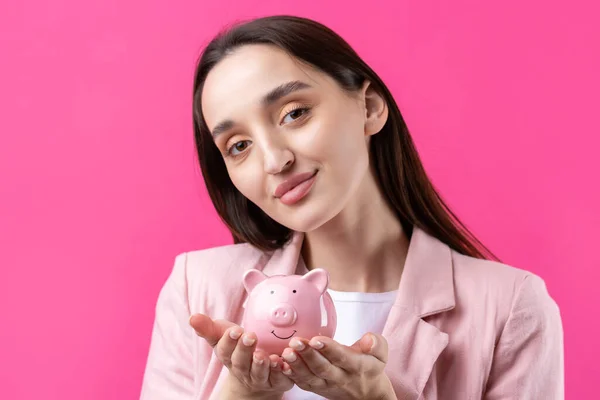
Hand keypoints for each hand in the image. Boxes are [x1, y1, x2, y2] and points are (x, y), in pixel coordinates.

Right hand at [189, 313, 292, 399]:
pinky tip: (282, 362)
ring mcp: (260, 378)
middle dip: (244, 350)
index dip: (229, 341)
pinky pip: (280, 378)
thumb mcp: (224, 337)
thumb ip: (210, 328)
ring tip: (263, 354)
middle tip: (250, 336)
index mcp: (229, 357)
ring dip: (261, 364)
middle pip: (241, 362)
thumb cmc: (238, 351)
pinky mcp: (278, 382)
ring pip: (259, 373)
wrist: (256, 380)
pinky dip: (281, 371)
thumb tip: (192, 317)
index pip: (225, 351)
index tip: (234, 330)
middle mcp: (243, 370)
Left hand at [280, 332, 395, 399]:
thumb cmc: (370, 366)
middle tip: (296, 342)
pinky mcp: (316, 388)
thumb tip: (369, 339)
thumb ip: (377, 344)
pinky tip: (281, 364)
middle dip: (308, 355)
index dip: (329, 349)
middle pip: (322, 369)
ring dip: (296, 365)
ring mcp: (326, 385)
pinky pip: (302, 384)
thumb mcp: (381, 354)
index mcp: (356, 366)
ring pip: (310, 378)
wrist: (366, 393)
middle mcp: (340, 378)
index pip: (342, 357)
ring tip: (286, 352)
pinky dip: (291, 375)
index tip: (317, 339)